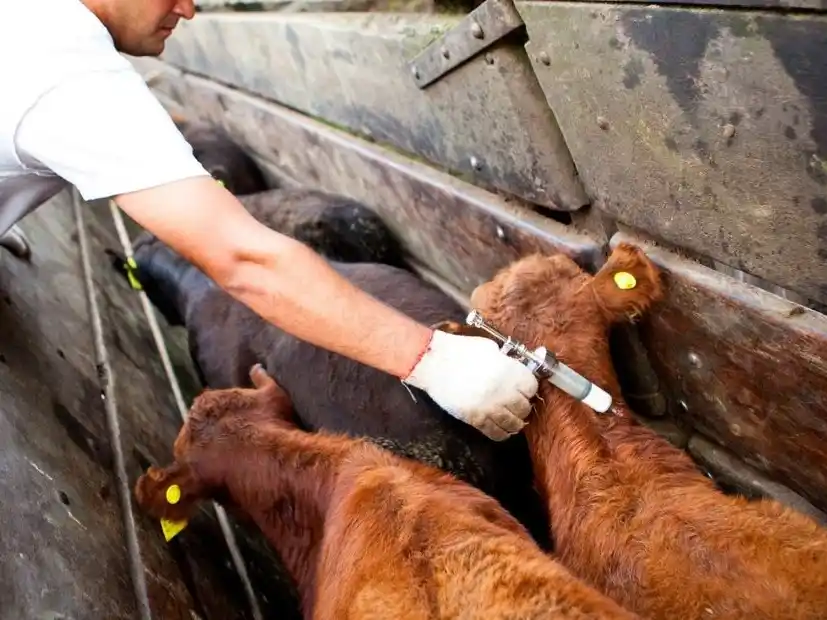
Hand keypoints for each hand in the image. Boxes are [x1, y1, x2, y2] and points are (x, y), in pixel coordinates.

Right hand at [402, 330, 538, 439]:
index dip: (528, 388)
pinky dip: (502, 433)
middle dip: (522, 406)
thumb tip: (516, 368)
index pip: (532, 387)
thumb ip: (506, 361)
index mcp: (509, 371)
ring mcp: (489, 407)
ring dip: (515, 421)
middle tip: (517, 404)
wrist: (434, 362)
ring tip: (510, 417)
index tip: (523, 388)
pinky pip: (495, 433)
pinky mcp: (475, 419)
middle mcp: (503, 391)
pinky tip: (501, 428)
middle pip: (524, 408)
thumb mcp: (490, 348)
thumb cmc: (460, 351)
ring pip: (513, 424)